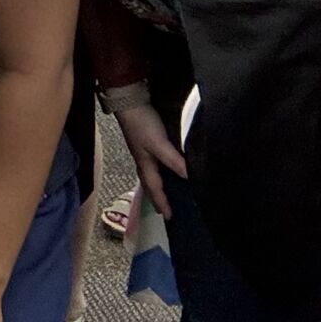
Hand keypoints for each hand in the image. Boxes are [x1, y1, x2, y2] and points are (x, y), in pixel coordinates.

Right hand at [112, 96, 184, 218]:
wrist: (130, 103)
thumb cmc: (143, 125)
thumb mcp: (159, 144)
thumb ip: (174, 160)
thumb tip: (190, 178)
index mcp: (145, 165)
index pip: (155, 189)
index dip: (162, 203)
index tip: (169, 217)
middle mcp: (144, 161)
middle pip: (151, 184)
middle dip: (157, 197)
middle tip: (165, 209)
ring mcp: (145, 152)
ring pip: (153, 174)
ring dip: (159, 185)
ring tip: (167, 192)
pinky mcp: (148, 142)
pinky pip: (156, 164)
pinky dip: (162, 171)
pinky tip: (168, 168)